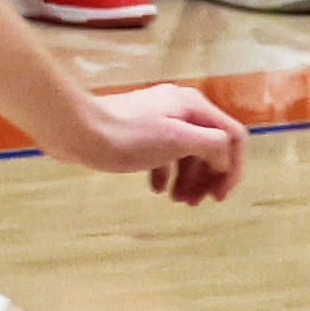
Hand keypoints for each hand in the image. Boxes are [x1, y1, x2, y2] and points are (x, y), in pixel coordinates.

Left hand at [65, 81, 249, 205]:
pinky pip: (165, 154)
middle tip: (196, 203)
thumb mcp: (177, 139)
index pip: (232, 137)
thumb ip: (211, 145)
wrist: (76, 129)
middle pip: (211, 146)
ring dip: (188, 179)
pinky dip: (167, 173)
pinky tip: (157, 189)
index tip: (219, 196)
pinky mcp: (141, 131)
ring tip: (177, 201)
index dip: (232, 168)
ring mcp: (161, 119)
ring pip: (188, 152)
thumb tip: (224, 159)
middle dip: (208, 177)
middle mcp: (182, 109)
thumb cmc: (126, 135)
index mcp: (194, 107)